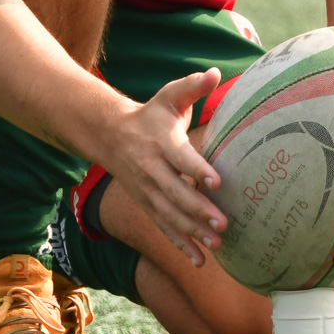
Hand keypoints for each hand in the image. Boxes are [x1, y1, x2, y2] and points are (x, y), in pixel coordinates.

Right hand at [96, 69, 225, 267]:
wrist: (109, 135)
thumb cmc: (150, 115)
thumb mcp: (168, 97)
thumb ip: (192, 86)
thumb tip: (215, 73)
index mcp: (162, 142)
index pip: (181, 158)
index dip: (198, 170)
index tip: (217, 181)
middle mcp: (153, 170)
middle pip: (177, 193)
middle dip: (199, 210)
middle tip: (224, 223)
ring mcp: (148, 191)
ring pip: (170, 215)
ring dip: (192, 232)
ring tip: (216, 245)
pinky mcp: (147, 205)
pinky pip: (163, 228)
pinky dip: (180, 245)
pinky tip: (199, 261)